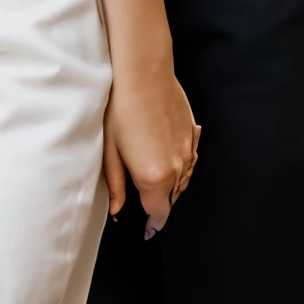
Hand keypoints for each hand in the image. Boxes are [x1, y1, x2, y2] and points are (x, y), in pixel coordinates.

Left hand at [103, 65, 200, 237]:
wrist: (144, 73)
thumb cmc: (121, 109)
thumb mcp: (111, 150)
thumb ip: (116, 185)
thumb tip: (117, 209)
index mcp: (154, 177)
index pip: (159, 213)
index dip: (153, 225)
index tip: (148, 229)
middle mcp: (176, 168)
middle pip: (172, 198)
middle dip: (160, 202)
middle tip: (144, 197)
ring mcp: (188, 149)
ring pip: (184, 179)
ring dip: (171, 184)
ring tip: (154, 176)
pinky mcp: (193, 132)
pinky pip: (190, 158)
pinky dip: (180, 164)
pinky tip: (167, 153)